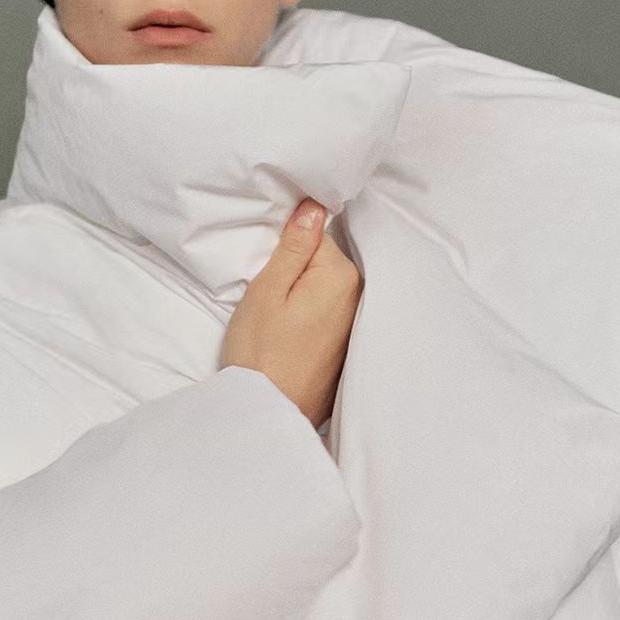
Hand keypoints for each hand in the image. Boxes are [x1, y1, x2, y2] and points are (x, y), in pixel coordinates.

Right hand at [220, 199, 363, 429]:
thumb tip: (314, 207)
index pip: (315, 235)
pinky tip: (290, 335)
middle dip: (296, 270)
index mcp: (340, 276)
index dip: (285, 248)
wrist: (269, 412)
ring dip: (303, 294)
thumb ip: (294, 245)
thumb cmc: (261, 352)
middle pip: (323, 261)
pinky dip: (310, 315)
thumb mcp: (267, 289)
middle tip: (269, 298)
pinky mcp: (345, 344)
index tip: (268, 269)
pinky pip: (327, 312)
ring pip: (323, 287)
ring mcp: (354, 323)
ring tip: (278, 319)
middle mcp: (358, 296)